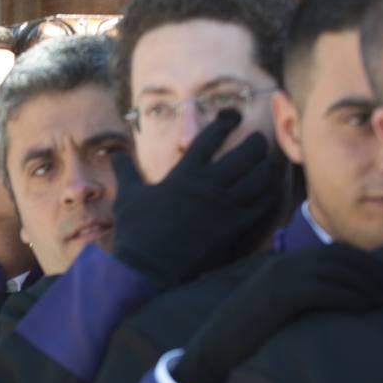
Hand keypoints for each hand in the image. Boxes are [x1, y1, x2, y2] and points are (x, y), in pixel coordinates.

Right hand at [111, 110, 277, 289]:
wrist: (147, 266)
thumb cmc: (136, 230)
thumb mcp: (127, 196)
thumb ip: (125, 172)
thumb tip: (115, 155)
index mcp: (184, 174)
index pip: (210, 138)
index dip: (224, 123)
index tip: (232, 116)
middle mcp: (209, 186)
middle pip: (244, 154)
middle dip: (255, 142)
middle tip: (259, 139)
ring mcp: (224, 207)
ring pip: (257, 178)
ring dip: (264, 167)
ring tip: (265, 163)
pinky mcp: (233, 228)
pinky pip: (260, 206)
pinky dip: (267, 196)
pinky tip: (267, 192)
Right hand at [172, 245, 382, 382]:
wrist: (213, 351)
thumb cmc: (247, 339)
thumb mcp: (277, 310)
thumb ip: (302, 298)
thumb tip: (338, 299)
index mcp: (283, 264)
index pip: (335, 252)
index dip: (366, 263)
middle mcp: (282, 264)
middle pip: (341, 257)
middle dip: (372, 270)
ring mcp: (279, 277)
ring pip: (337, 270)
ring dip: (367, 282)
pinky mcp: (278, 295)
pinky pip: (324, 288)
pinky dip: (350, 294)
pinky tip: (366, 306)